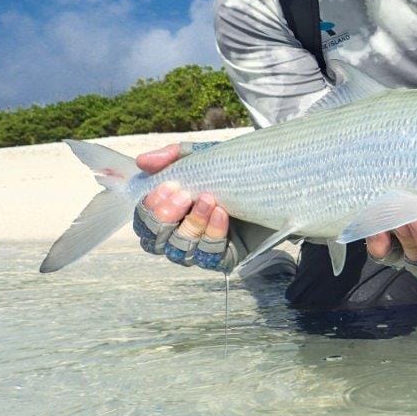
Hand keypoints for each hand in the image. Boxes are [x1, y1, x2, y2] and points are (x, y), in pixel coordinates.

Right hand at [132, 142, 235, 271]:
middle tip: (185, 194)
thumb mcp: (204, 157)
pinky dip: (213, 234)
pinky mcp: (223, 258)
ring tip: (209, 200)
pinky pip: (209, 255)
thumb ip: (173, 157)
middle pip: (154, 242)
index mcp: (169, 214)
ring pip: (180, 251)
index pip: (143, 222)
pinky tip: (222, 214)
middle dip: (165, 217)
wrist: (274, 182)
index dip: (149, 208)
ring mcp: (200, 249)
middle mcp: (178, 236)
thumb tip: (142, 161)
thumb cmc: (233, 172)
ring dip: (192, 223)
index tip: (169, 185)